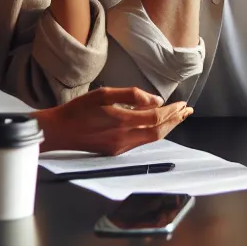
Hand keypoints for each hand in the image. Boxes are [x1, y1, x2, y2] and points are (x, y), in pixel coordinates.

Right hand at [33, 87, 192, 154]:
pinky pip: (141, 142)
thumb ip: (131, 95)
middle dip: (175, 120)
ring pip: (152, 138)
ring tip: (178, 117)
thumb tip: (155, 100)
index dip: (172, 111)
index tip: (182, 103)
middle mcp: (124, 138)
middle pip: (159, 131)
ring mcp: (120, 147)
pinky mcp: (115, 151)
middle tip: (188, 111)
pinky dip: (153, 132)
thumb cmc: (77, 110)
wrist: (58, 132)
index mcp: (121, 121)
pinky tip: (157, 125)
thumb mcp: (103, 94)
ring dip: (167, 127)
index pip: (156, 117)